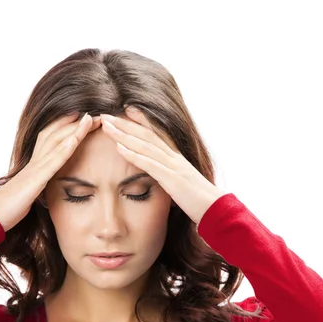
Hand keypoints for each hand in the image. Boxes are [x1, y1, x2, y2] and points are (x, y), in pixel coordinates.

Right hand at [0, 112, 101, 231]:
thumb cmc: (9, 209)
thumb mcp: (29, 195)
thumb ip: (38, 188)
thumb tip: (43, 189)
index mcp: (33, 165)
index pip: (50, 139)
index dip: (64, 126)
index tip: (81, 118)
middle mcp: (33, 161)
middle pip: (55, 135)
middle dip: (75, 123)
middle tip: (92, 114)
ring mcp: (34, 169)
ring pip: (56, 142)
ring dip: (75, 129)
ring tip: (90, 118)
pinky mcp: (35, 180)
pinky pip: (53, 161)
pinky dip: (65, 148)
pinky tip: (77, 138)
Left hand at [99, 106, 225, 223]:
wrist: (217, 211)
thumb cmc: (201, 203)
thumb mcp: (185, 187)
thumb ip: (173, 181)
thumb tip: (166, 182)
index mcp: (178, 159)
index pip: (158, 134)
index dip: (142, 120)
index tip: (127, 109)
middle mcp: (175, 158)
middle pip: (147, 135)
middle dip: (125, 124)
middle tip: (106, 115)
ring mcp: (174, 167)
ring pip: (146, 145)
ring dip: (124, 135)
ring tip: (106, 126)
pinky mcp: (172, 180)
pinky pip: (150, 164)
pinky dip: (133, 155)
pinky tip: (119, 148)